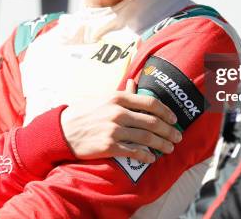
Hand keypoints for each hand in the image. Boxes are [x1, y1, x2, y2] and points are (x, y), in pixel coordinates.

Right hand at [60, 79, 181, 163]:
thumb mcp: (103, 98)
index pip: (150, 103)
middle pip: (152, 122)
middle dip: (168, 131)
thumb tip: (135, 82)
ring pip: (146, 138)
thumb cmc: (85, 112)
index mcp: (118, 98)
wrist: (63, 130)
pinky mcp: (109, 146)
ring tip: (169, 148)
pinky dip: (146, 155)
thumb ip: (122, 93)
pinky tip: (152, 158)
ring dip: (162, 144)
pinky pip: (134, 152)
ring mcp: (114, 130)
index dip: (165, 112)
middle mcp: (118, 112)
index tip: (174, 119)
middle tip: (177, 136)